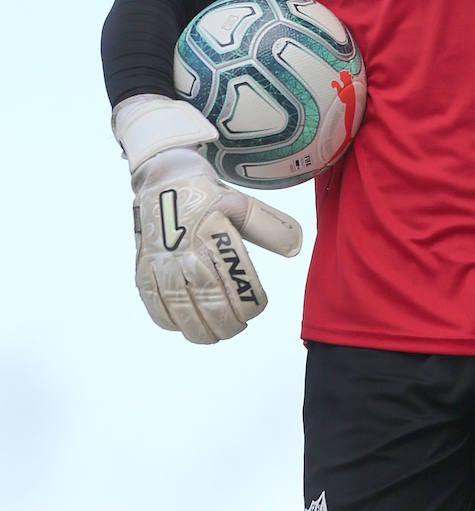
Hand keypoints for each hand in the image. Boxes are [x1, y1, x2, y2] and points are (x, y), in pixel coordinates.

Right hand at [113, 95, 301, 343]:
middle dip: (227, 324)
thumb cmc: (207, 195)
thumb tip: (296, 248)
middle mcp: (186, 252)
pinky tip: (183, 325)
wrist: (163, 177)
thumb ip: (271, 228)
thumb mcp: (243, 204)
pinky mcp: (143, 267)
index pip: (237, 284)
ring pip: (181, 310)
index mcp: (214, 237)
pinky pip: (153, 304)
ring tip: (215, 334)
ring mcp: (161, 262)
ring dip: (200, 329)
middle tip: (237, 327)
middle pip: (210, 304)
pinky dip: (168, 321)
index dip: (250, 304)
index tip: (256, 307)